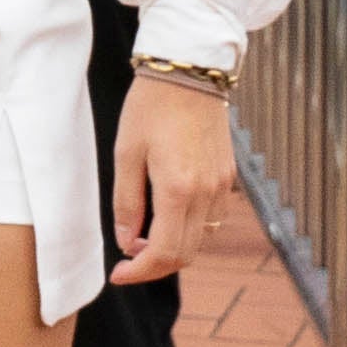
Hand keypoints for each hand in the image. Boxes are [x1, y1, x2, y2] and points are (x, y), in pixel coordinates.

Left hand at [109, 75, 237, 284]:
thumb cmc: (150, 107)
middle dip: (154, 266)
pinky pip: (211, 219)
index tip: (118, 275)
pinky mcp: (228, 177)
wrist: (189, 71)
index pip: (163, 252)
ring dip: (173, 249)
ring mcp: (221, 186)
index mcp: (177, 189)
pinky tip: (166, 217)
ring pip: (201, 240)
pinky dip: (189, 230)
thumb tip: (126, 241)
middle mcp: (206, 193)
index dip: (140, 272)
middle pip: (185, 254)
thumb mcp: (126, 153)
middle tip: (127, 260)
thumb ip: (127, 202)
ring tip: (142, 237)